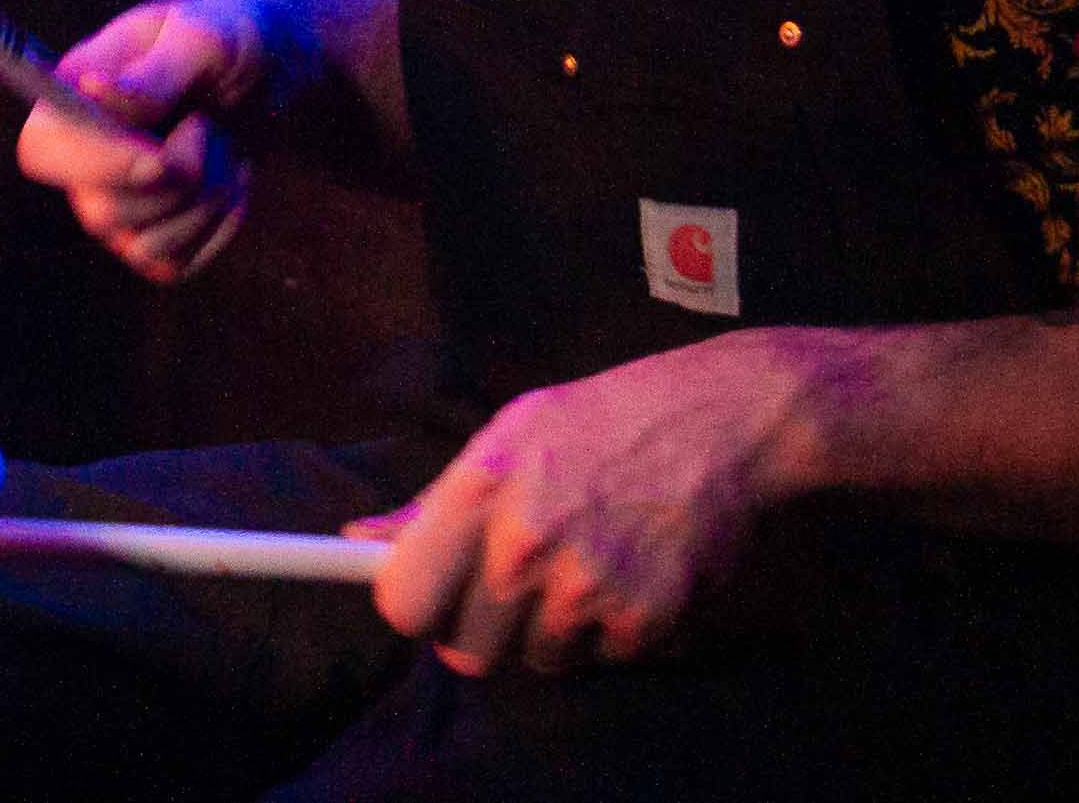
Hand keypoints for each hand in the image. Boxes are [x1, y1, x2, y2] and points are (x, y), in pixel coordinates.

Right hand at [16, 0, 299, 281]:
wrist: (269, 71)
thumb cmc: (227, 41)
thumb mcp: (204, 40)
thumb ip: (154, 73)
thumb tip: (93, 90)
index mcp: (74, 94)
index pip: (41, 150)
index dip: (93, 165)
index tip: (159, 156)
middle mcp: (82, 155)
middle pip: (99, 211)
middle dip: (177, 180)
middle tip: (208, 126)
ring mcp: (113, 202)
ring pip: (144, 243)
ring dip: (207, 197)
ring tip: (221, 144)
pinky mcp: (150, 237)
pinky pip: (172, 263)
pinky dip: (217, 225)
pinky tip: (229, 180)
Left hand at [355, 332, 823, 672]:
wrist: (718, 419)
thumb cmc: (597, 423)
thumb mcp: (506, 435)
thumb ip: (432, 503)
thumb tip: (360, 542)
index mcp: (480, 487)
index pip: (404, 600)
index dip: (413, 609)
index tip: (428, 601)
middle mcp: (525, 541)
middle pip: (466, 654)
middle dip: (482, 632)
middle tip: (513, 590)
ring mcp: (586, 584)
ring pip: (537, 660)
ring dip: (551, 631)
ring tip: (580, 568)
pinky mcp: (643, 618)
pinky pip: (602, 660)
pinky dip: (612, 632)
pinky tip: (628, 574)